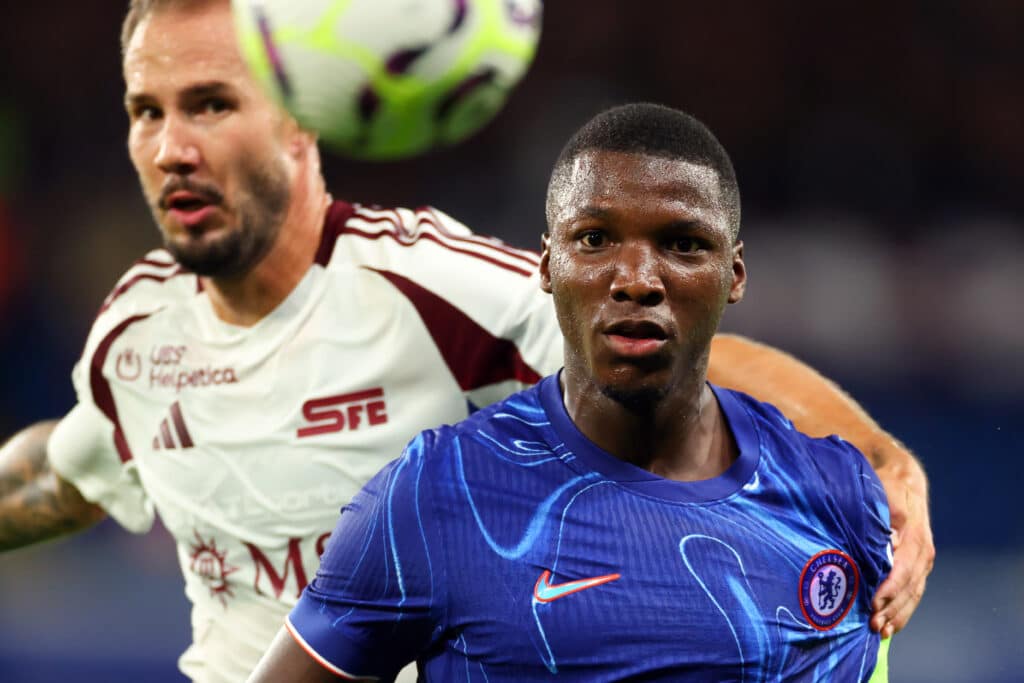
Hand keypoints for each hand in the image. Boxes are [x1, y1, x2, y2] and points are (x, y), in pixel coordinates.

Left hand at [870, 457, 933, 637]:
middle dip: (892, 608)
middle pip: (909, 587)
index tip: (873, 602)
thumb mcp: (886, 489)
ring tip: (880, 631)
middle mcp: (923, 551)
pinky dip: (902, 610)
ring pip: (913, 594)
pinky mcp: (917, 565)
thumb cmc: (887, 482)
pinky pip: (913, 592)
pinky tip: (890, 625)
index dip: (889, 588)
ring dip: (897, 614)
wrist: (901, 475)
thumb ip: (889, 512)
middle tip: (872, 625)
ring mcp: (921, 559)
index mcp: (916, 536)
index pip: (903, 569)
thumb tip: (891, 538)